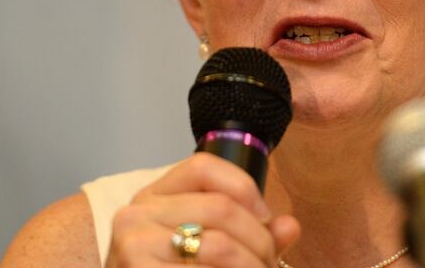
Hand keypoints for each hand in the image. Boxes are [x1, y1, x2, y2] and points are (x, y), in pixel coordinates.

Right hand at [106, 152, 300, 266]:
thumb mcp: (205, 250)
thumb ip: (249, 236)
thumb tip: (290, 226)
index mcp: (152, 197)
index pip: (202, 166)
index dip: (244, 186)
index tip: (266, 217)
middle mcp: (136, 214)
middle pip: (220, 207)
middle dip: (259, 241)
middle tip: (270, 263)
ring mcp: (134, 246)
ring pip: (219, 246)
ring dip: (252, 266)